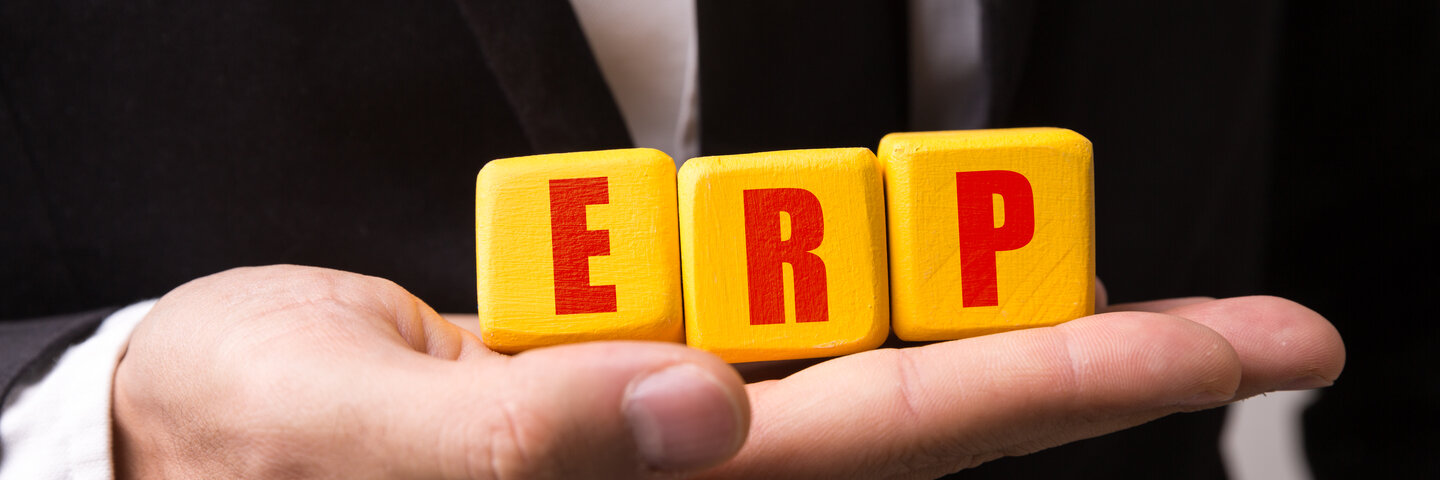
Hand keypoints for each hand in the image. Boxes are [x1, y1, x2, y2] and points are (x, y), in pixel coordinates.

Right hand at [114, 266, 1343, 478]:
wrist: (187, 423)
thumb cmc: (243, 445)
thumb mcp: (348, 433)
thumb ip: (524, 434)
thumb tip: (698, 409)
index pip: (914, 432)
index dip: (1088, 382)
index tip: (1253, 344)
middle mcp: (693, 463)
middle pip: (933, 389)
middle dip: (1061, 324)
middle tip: (1230, 319)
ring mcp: (675, 412)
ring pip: (859, 328)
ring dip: (931, 268)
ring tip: (975, 220)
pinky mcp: (637, 356)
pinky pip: (763, 298)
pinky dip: (816, 256)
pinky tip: (823, 240)